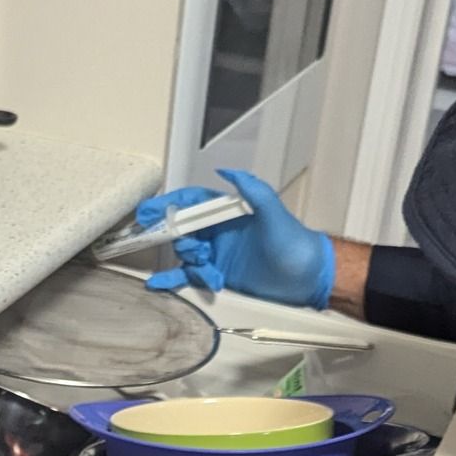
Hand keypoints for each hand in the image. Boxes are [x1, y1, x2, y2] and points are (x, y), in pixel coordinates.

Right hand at [135, 168, 335, 307]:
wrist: (307, 277)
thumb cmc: (293, 242)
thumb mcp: (274, 213)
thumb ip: (252, 191)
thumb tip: (227, 172)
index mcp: (228, 212)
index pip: (192, 203)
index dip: (170, 205)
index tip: (149, 212)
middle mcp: (219, 232)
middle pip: (184, 230)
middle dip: (182, 239)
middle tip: (198, 251)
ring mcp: (217, 255)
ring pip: (187, 255)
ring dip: (191, 264)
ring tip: (210, 272)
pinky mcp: (218, 276)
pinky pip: (190, 276)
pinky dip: (173, 279)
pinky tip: (157, 284)